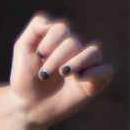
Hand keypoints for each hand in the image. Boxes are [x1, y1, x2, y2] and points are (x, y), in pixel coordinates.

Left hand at [7, 13, 111, 129]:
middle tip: (43, 75)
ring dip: (77, 62)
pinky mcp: (94, 84)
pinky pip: (106, 71)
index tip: (39, 56)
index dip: (50, 41)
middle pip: (73, 42)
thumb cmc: (25, 78)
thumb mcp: (23, 48)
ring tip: (63, 73)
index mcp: (60, 40)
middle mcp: (75, 50)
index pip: (62, 28)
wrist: (28, 106)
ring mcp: (86, 66)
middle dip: (56, 58)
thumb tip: (54, 24)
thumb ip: (35, 28)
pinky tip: (79, 78)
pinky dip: (95, 72)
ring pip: (94, 52)